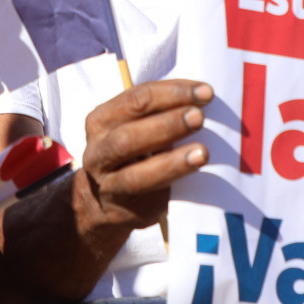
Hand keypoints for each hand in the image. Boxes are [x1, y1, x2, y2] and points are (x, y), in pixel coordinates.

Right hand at [74, 80, 211, 233]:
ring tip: (202, 153)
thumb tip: (201, 99)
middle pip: (128, 136)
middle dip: (167, 125)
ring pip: (135, 175)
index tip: (205, 92)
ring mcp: (107, 185)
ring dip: (171, 162)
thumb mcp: (133, 127)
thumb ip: (157, 113)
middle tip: (199, 117)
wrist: (103, 202)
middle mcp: (98, 152)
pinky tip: (193, 178)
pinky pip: (149, 200)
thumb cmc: (131, 152)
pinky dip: (171, 187)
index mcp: (101, 121)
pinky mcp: (124, 211)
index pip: (135, 100)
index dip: (171, 93)